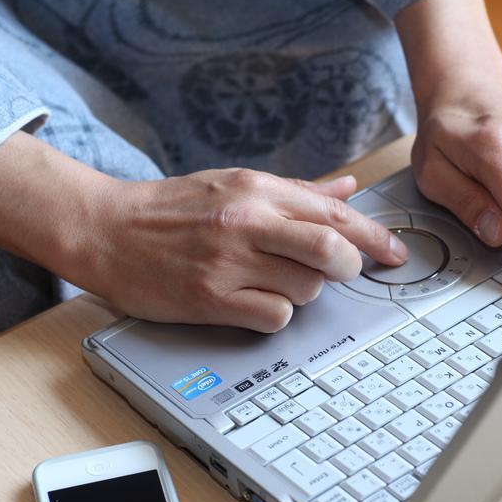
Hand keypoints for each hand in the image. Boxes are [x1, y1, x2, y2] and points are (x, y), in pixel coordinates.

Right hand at [79, 169, 407, 330]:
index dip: (374, 237)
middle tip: (344, 274)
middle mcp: (246, 221)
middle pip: (331, 249)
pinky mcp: (211, 299)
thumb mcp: (234, 184)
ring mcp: (228, 262)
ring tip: (276, 283)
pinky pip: (274, 317)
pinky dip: (277, 315)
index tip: (395, 254)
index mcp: (256, 189)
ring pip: (306, 289)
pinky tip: (256, 304)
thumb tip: (347, 189)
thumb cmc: (170, 210)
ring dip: (305, 293)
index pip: (334, 212)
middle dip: (350, 267)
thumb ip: (295, 191)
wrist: (106, 230)